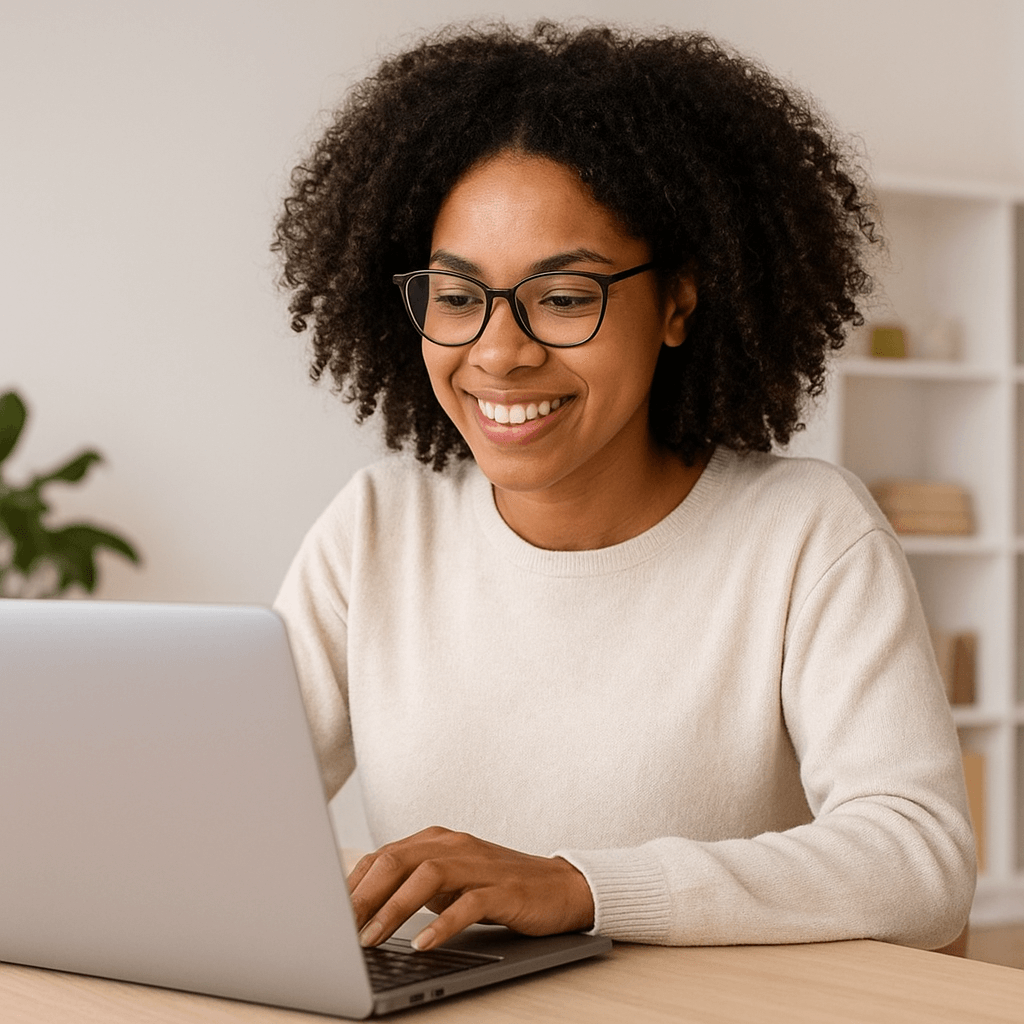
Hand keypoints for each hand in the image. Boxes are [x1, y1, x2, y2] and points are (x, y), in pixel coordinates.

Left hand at [347, 826, 594, 951]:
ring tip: (371, 938)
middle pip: (398, 859)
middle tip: (339, 928)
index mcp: (437, 840)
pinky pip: (469, 903)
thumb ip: (413, 884)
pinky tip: (423, 943)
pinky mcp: (504, 889)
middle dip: (364, 895)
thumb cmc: (496, 886)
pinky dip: (442, 923)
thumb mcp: (449, 882)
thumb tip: (364, 908)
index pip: (383, 854)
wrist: (559, 886)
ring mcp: (480, 865)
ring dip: (394, 908)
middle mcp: (455, 845)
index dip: (353, 883)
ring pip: (427, 875)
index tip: (328, 912)